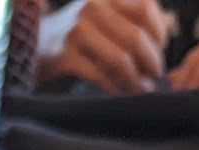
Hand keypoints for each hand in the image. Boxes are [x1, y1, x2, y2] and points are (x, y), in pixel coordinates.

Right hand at [38, 0, 170, 93]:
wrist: (35, 46)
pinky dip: (116, 88)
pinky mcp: (65, 55)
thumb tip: (163, 37)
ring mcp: (76, 30)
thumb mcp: (104, 18)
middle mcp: (92, 6)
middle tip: (155, 77)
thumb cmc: (77, 36)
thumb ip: (131, 20)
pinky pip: (100, 76)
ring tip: (141, 89)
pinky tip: (122, 93)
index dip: (159, 34)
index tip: (160, 52)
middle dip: (151, 62)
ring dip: (135, 80)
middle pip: (135, 37)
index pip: (145, 8)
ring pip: (120, 59)